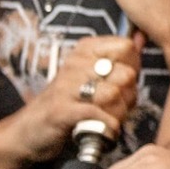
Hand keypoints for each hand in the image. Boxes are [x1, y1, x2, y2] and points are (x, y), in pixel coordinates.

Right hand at [0, 35, 140, 164]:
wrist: (29, 130)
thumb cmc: (67, 103)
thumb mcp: (93, 77)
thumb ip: (119, 61)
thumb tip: (140, 39)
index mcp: (84, 51)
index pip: (126, 47)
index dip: (133, 68)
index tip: (122, 83)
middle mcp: (74, 64)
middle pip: (126, 73)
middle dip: (128, 96)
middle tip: (116, 107)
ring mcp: (66, 87)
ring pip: (114, 94)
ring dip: (118, 113)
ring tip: (108, 119)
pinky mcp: (61, 110)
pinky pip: (97, 113)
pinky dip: (107, 126)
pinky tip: (103, 129)